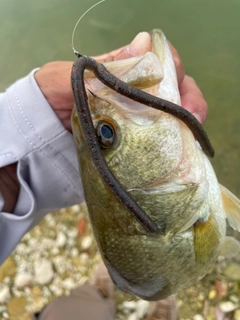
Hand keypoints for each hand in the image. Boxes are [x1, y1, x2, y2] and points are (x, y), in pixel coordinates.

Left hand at [34, 32, 207, 132]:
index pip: (161, 63)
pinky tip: (178, 154)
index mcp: (125, 73)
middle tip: (193, 120)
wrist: (37, 135)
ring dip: (186, 127)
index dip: (175, 71)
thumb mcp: (75, 77)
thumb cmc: (51, 98)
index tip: (178, 89)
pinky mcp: (134, 146)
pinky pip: (160, 144)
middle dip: (189, 103)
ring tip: (189, 141)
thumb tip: (145, 42)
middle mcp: (136, 95)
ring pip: (172, 119)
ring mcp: (137, 122)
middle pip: (174, 92)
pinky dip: (173, 147)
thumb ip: (110, 65)